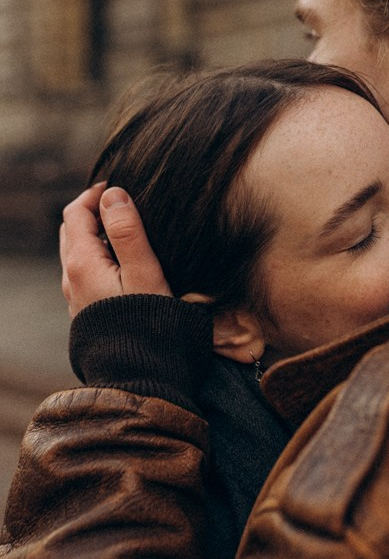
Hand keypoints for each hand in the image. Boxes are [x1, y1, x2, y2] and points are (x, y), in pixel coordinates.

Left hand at [60, 183, 171, 316]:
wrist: (139, 373)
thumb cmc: (146, 321)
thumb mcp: (144, 271)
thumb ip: (127, 231)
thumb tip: (113, 194)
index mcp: (82, 263)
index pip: (76, 213)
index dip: (95, 194)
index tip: (119, 186)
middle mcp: (72, 278)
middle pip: (71, 230)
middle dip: (91, 212)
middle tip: (121, 205)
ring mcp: (76, 297)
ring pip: (76, 253)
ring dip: (94, 236)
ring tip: (124, 232)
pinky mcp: (86, 311)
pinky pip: (83, 274)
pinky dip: (97, 257)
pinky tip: (122, 265)